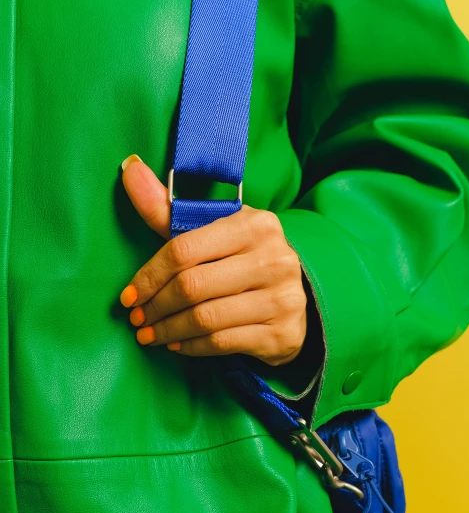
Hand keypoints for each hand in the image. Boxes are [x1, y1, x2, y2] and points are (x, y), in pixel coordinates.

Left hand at [119, 155, 307, 365]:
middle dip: (156, 306)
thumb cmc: (241, 258)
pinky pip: (223, 342)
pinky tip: (177, 344)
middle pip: (193, 286)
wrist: (297, 296)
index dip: (149, 275)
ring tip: (150, 334)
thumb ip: (167, 208)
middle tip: (137, 320)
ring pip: (205, 319)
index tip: (128, 296)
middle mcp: (273, 258)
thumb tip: (128, 166)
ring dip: (168, 330)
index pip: (184, 250)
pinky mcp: (282, 332)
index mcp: (253, 225)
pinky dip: (191, 346)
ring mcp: (281, 297)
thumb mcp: (211, 231)